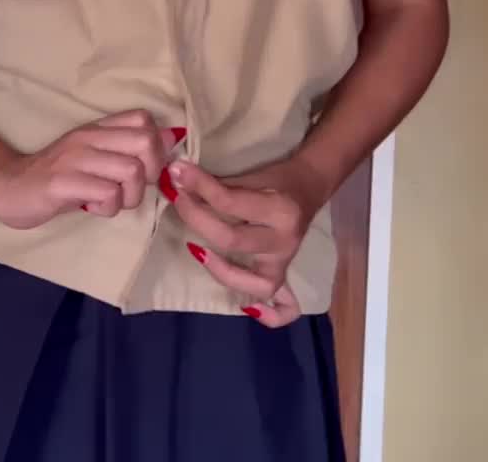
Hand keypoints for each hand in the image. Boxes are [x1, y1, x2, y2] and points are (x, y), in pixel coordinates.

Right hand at [0, 109, 182, 229]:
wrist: (7, 186)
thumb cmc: (56, 177)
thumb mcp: (92, 158)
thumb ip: (124, 149)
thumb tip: (170, 141)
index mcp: (97, 130)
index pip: (143, 120)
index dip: (156, 147)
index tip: (144, 170)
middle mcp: (88, 138)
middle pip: (146, 143)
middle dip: (150, 174)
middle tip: (131, 191)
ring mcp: (75, 159)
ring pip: (131, 171)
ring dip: (130, 197)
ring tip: (111, 203)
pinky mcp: (62, 182)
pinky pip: (107, 193)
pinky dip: (108, 208)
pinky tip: (93, 208)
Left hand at [170, 157, 333, 327]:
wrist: (310, 186)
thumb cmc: (277, 179)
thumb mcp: (252, 175)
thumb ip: (219, 185)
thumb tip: (178, 181)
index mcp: (280, 209)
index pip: (229, 201)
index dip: (198, 187)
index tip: (178, 174)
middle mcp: (284, 240)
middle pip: (230, 239)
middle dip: (196, 218)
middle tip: (179, 200)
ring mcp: (286, 262)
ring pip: (253, 282)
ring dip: (219, 269)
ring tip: (196, 249)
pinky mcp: (284, 275)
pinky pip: (283, 309)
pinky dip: (267, 314)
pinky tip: (245, 305)